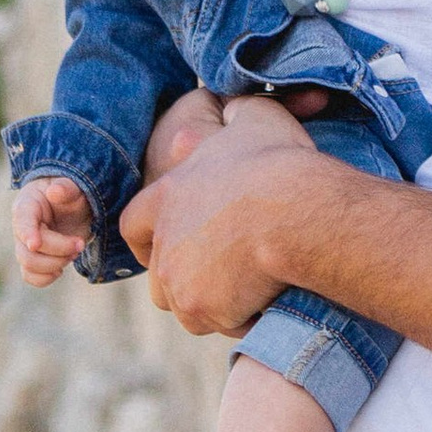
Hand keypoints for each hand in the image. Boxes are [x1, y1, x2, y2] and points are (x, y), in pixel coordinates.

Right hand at [12, 174, 94, 283]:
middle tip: (80, 244)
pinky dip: (46, 278)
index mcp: (27, 204)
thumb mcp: (72, 187)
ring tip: (74, 253)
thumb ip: (66, 188)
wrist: (72, 208)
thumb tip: (55, 191)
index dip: (27, 233)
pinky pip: (30, 277)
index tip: (35, 244)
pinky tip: (60, 269)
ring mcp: (25, 245)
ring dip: (56, 264)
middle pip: (28, 250)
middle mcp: (21, 227)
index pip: (22, 220)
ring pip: (29, 266)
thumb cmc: (70, 194)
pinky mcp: (33, 259)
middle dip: (58, 251)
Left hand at [120, 96, 320, 332]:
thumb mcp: (257, 118)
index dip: (153, 237)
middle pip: (161, 275)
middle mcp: (163, 240)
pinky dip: (237, 318)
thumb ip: (236, 113)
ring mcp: (177, 278)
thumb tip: (233, 108)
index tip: (176, 244)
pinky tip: (266, 303)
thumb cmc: (279, 163)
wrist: (297, 211)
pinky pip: (216, 323)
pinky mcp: (199, 308)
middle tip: (229, 272)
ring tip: (253, 288)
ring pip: (186, 304)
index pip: (134, 224)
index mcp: (166, 196)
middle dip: (188, 278)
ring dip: (213, 301)